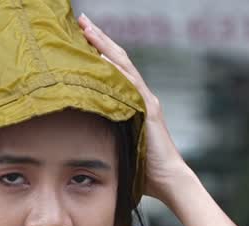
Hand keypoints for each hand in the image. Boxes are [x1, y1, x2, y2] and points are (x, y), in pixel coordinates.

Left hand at [78, 14, 194, 201]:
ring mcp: (147, 102)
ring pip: (123, 66)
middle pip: (118, 60)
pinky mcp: (149, 111)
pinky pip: (130, 85)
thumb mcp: (119, 146)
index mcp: (136, 103)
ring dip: (104, 46)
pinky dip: (115, 70)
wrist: (169, 181)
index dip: (100, 50)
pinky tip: (100, 57)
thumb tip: (79, 136)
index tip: (82, 35)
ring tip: (87, 28)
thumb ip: (105, 135)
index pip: (115, 70)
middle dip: (99, 38)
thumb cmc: (144, 170)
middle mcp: (142, 97)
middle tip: (82, 20)